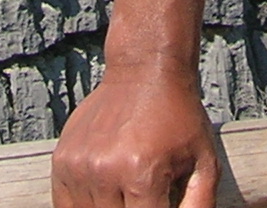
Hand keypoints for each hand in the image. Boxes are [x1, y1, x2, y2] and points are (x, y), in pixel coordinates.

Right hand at [50, 61, 219, 207]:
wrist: (144, 71)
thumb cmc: (179, 119)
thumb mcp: (204, 163)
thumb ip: (200, 207)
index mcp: (143, 174)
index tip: (160, 200)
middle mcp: (106, 171)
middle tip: (145, 193)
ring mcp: (80, 166)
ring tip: (127, 189)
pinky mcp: (62, 159)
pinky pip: (64, 205)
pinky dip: (83, 206)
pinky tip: (104, 193)